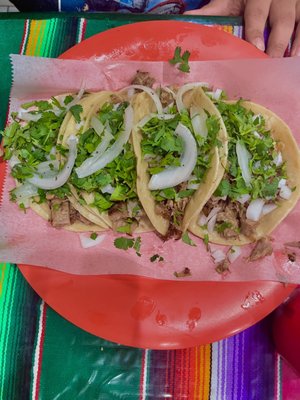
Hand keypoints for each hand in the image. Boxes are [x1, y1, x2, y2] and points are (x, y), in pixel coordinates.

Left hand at [184, 0, 299, 56]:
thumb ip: (212, 11)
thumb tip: (186, 21)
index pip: (257, 12)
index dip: (257, 29)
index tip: (256, 47)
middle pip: (281, 20)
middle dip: (276, 42)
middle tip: (270, 61)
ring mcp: (293, 4)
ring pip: (296, 23)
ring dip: (293, 44)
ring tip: (286, 62)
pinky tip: (296, 57)